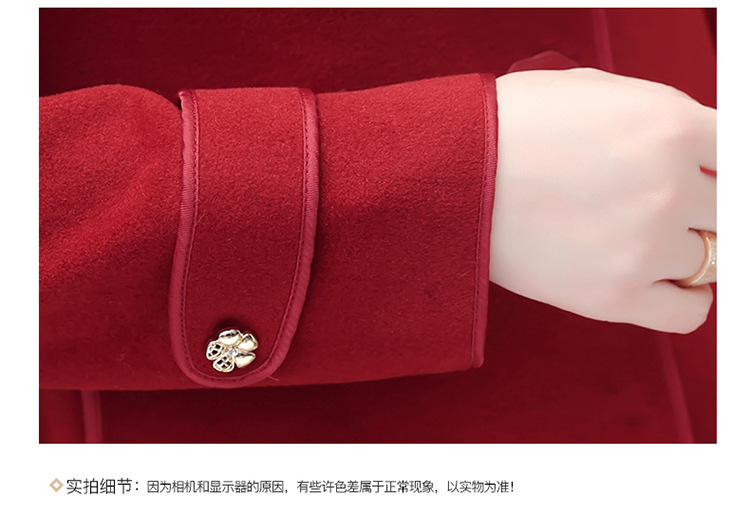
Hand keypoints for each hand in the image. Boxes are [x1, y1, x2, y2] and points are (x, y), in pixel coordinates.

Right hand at [490, 68, 715, 332]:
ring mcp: (644, 246)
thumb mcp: (596, 92)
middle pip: (730, 211)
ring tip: (646, 236)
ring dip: (685, 246)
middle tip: (669, 203)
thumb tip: (698, 148)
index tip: (703, 176)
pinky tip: (672, 282)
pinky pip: (689, 313)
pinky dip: (690, 300)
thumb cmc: (512, 126)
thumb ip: (663, 117)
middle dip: (702, 205)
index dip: (716, 166)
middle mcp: (668, 188)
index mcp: (670, 124)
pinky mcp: (613, 296)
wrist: (450, 174)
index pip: (738, 154)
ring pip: (711, 259)